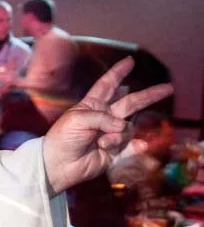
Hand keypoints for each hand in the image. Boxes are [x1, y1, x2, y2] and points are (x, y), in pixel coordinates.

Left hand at [42, 57, 172, 194]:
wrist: (59, 164)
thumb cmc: (63, 137)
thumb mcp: (77, 119)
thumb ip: (103, 118)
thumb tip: (122, 126)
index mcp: (92, 105)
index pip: (107, 85)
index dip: (118, 73)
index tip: (129, 61)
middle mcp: (104, 118)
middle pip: (130, 103)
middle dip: (148, 95)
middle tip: (168, 88)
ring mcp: (111, 134)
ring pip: (127, 129)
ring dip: (117, 136)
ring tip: (101, 144)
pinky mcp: (116, 152)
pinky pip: (131, 147)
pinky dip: (134, 147)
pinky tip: (139, 147)